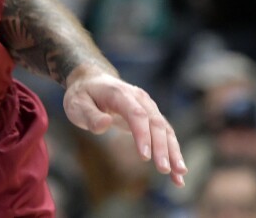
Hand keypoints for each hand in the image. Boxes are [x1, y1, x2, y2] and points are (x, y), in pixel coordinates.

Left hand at [63, 67, 185, 186]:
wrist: (92, 81)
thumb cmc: (82, 95)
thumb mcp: (76, 104)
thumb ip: (90, 115)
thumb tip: (105, 124)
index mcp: (120, 93)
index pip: (137, 114)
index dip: (143, 135)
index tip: (145, 157)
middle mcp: (139, 98)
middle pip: (155, 123)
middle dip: (162, 147)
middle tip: (164, 169)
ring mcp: (148, 107)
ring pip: (165, 130)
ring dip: (174, 152)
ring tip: (179, 175)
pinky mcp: (151, 118)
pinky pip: (165, 135)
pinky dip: (173, 153)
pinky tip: (177, 174)